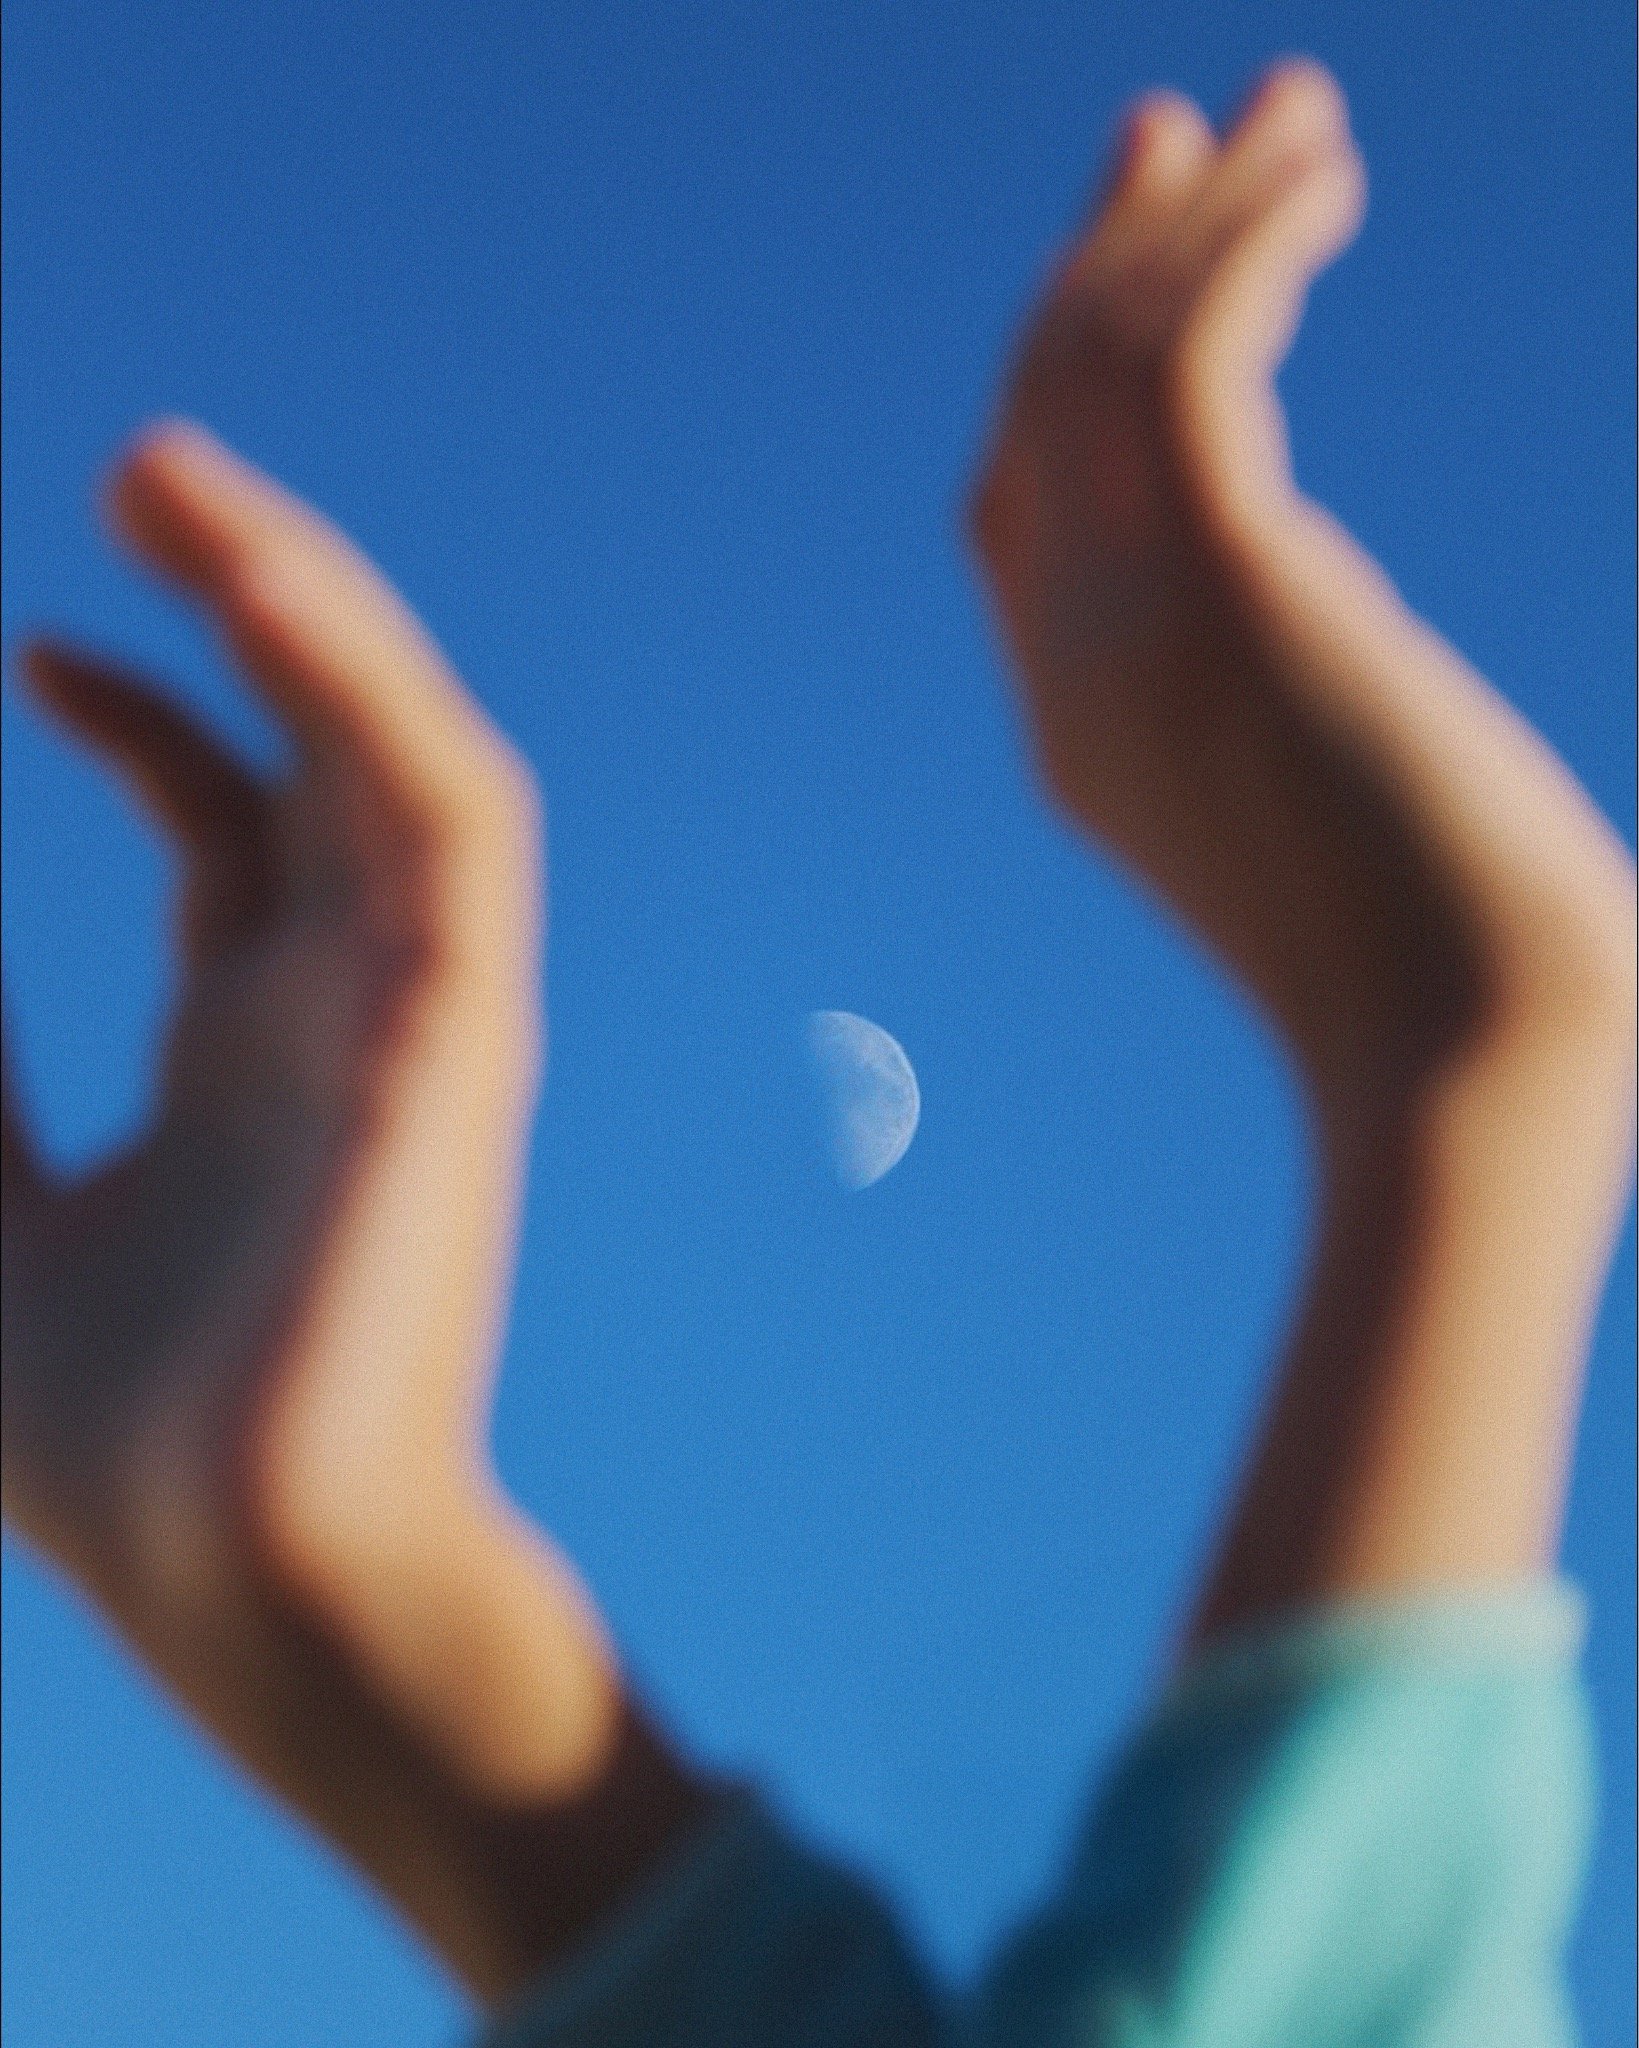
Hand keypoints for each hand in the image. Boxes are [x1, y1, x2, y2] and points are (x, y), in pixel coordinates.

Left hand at [2, 422, 711, 2005]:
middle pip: (323, 750)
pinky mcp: (470, 1025)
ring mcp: (417, 1006)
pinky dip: (367, 686)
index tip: (24, 650)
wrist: (240, 1576)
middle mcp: (344, 1004)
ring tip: (169, 476)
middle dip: (239, 604)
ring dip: (308, 603)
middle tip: (132, 473)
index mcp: (248, 1047)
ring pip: (401, 749)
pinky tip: (258, 584)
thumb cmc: (107, 1439)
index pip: (227, 823)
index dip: (134, 711)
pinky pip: (453, 816)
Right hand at [966, 59, 1634, 1096]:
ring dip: (1195, 217)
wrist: (1465, 1069)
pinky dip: (1250, 244)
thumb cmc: (1449, 975)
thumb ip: (1283, 697)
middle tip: (1186, 124)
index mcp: (1079, 734)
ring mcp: (1129, 630)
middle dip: (1106, 251)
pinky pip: (1195, 355)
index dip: (1055, 368)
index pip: (1014, 508)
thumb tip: (1323, 586)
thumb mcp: (1329, 817)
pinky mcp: (1229, 584)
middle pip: (1038, 408)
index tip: (1142, 251)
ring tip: (1299, 119)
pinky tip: (1326, 179)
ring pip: (1102, 360)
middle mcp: (1073, 669)